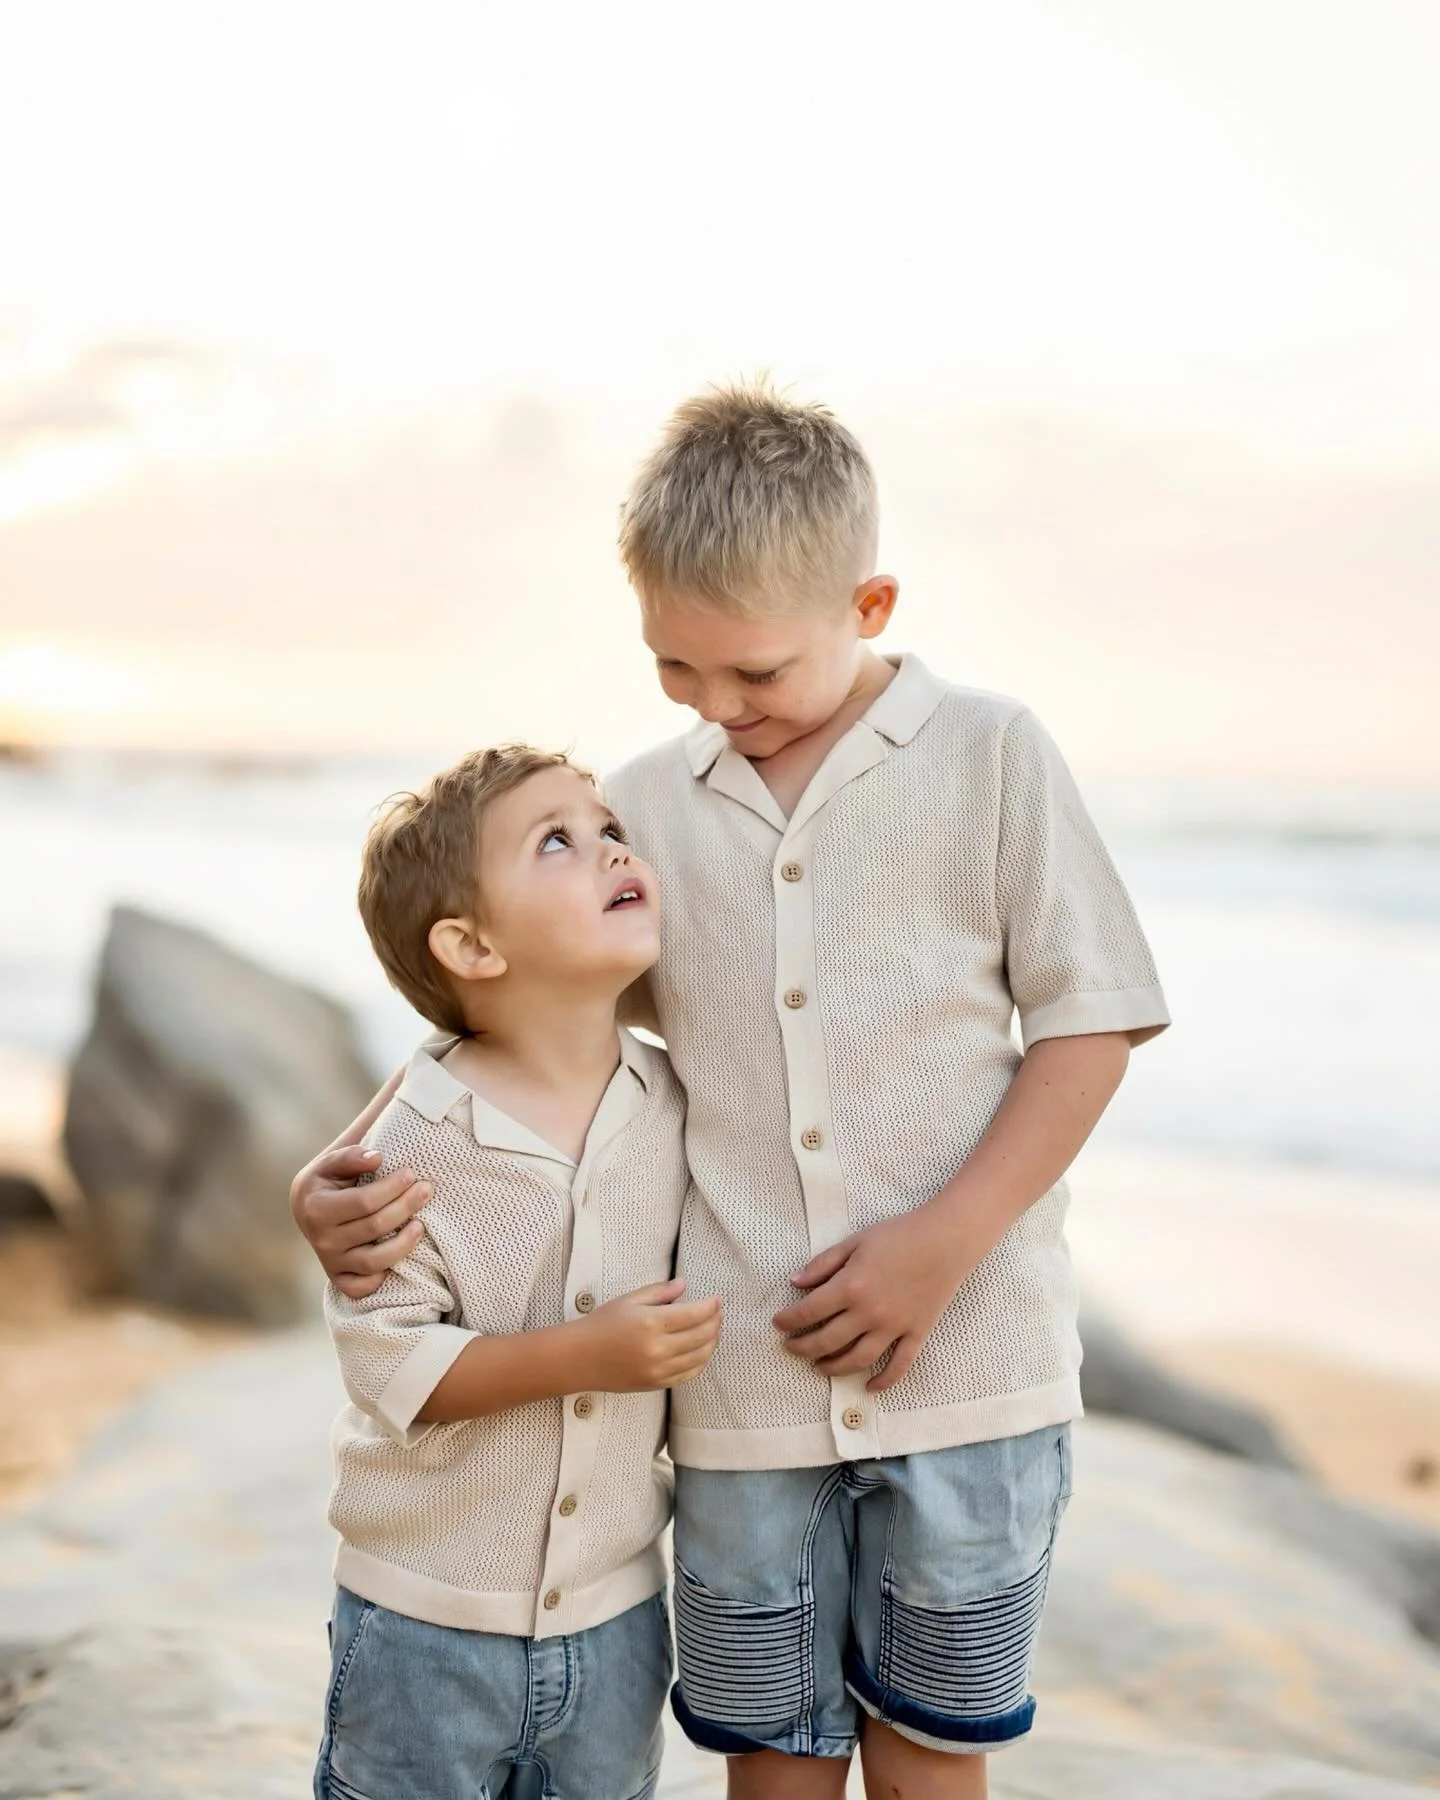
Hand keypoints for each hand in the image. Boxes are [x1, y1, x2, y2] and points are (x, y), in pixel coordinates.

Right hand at [289, 1069, 428, 1298]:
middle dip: (406, 1205)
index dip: (394, 1188)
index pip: (363, 1200)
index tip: (413, 1170)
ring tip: (422, 1223)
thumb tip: (387, 1135)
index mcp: (310, 1197)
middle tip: (428, 1188)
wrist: (325, 1206)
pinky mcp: (339, 1281)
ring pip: (373, 1259)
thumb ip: (366, 1133)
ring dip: (403, 1241)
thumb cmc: (347, 1171)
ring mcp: (326, 1259)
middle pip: (372, 1225)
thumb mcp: (347, 1149)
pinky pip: (364, 1287)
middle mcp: (314, 1231)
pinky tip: (400, 1254)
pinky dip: (383, 1273)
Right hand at [581, 1279, 721, 1391]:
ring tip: (714, 1330)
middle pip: (701, 1336)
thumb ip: (659, 1292)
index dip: (710, 1306)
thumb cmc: (602, 1324)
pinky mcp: (656, 1384)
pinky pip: (688, 1374)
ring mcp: (659, 1370)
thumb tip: (683, 1285)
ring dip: (712, 1342)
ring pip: (699, 1357)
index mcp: (652, 1323)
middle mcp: (658, 1349)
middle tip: (719, 1312)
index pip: (694, 1314)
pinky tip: (702, 1351)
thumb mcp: (629, 1300)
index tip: (716, 1299)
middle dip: (715, 1322)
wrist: (580, 1358)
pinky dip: (701, 1362)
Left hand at [773, 1210, 974, 1392]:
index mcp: (850, 1287)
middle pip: (827, 1341)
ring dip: (833, 1367)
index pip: (808, 1312)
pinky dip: (883, 1381)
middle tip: (790, 1348)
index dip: (788, 1320)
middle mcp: (869, 1313)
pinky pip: (898, 1366)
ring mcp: (894, 1327)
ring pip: (857, 1360)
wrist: (945, 1239)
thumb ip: (823, 1264)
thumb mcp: (854, 1242)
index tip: (777, 1323)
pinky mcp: (916, 1333)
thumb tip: (794, 1282)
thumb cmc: (898, 1234)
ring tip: (818, 1367)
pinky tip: (867, 1387)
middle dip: (802, 1348)